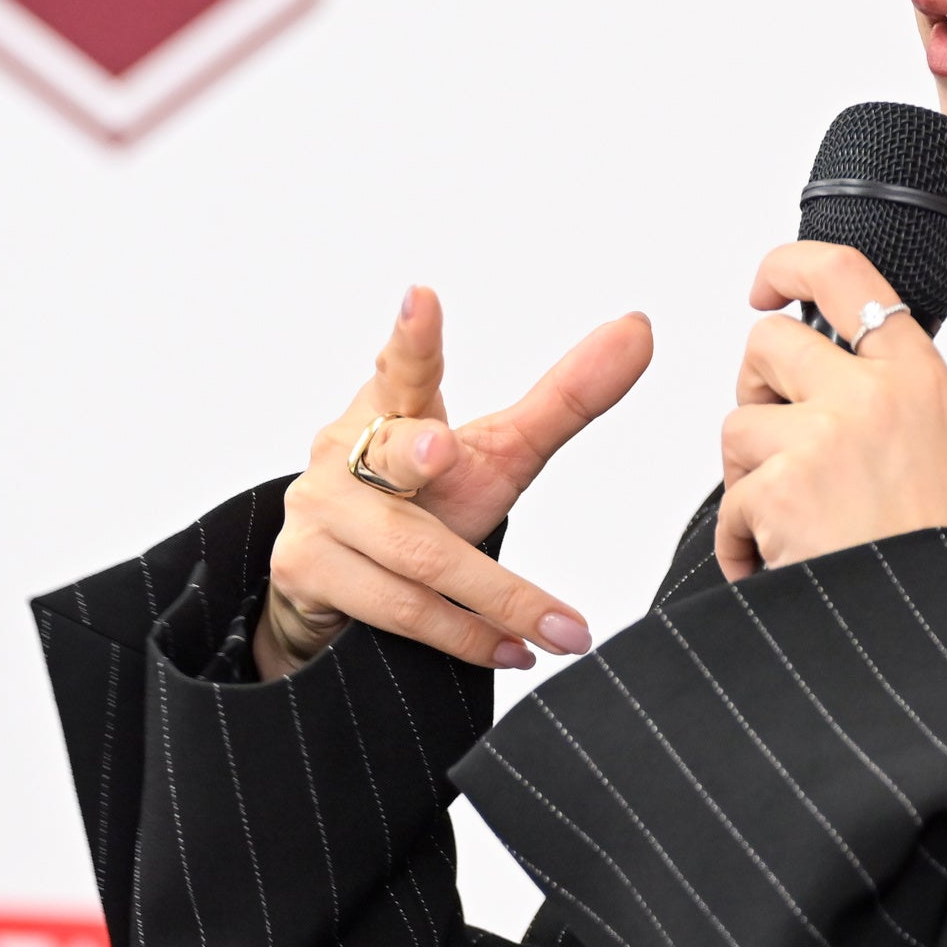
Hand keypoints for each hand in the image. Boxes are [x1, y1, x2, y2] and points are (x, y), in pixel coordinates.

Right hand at [258, 286, 653, 680]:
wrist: (340, 588)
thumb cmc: (428, 500)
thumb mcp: (497, 453)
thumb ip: (565, 399)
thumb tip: (640, 328)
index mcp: (391, 406)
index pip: (404, 366)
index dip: (412, 336)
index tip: (423, 296)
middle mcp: (344, 451)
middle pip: (392, 456)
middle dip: (416, 454)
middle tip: (445, 451)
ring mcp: (318, 514)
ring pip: (417, 558)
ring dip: (500, 599)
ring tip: (567, 629)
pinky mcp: (306, 573)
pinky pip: (400, 611)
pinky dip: (467, 635)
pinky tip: (517, 650)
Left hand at [711, 244, 946, 581]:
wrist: (934, 642)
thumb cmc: (936, 560)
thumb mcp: (939, 448)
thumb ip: (884, 398)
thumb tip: (808, 375)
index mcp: (919, 376)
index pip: (844, 272)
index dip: (789, 265)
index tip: (765, 284)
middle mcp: (874, 393)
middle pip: (767, 342)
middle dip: (754, 391)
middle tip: (775, 444)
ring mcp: (825, 438)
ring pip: (737, 426)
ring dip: (747, 479)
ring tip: (793, 526)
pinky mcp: (782, 489)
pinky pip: (728, 504)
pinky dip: (742, 546)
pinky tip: (782, 566)